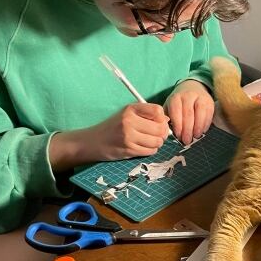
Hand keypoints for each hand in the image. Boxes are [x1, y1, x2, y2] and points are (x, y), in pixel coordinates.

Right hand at [49, 103, 169, 169]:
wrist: (93, 141)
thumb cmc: (113, 127)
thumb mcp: (128, 114)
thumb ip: (146, 115)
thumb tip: (167, 120)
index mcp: (130, 109)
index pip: (158, 111)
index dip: (162, 119)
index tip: (158, 123)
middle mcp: (129, 121)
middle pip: (160, 128)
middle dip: (162, 134)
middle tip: (156, 135)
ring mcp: (129, 136)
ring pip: (157, 141)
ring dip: (157, 143)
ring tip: (149, 142)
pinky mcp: (129, 149)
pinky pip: (150, 151)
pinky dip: (150, 150)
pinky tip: (143, 147)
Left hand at [165, 80, 214, 144]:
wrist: (192, 88)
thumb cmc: (179, 103)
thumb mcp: (169, 107)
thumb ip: (168, 117)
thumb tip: (168, 131)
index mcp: (176, 98)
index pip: (176, 112)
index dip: (178, 126)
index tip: (179, 136)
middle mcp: (188, 95)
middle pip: (188, 113)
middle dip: (188, 129)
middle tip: (187, 140)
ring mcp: (200, 97)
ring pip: (200, 112)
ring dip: (198, 127)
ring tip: (196, 136)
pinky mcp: (210, 101)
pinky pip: (209, 113)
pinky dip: (206, 124)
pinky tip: (202, 131)